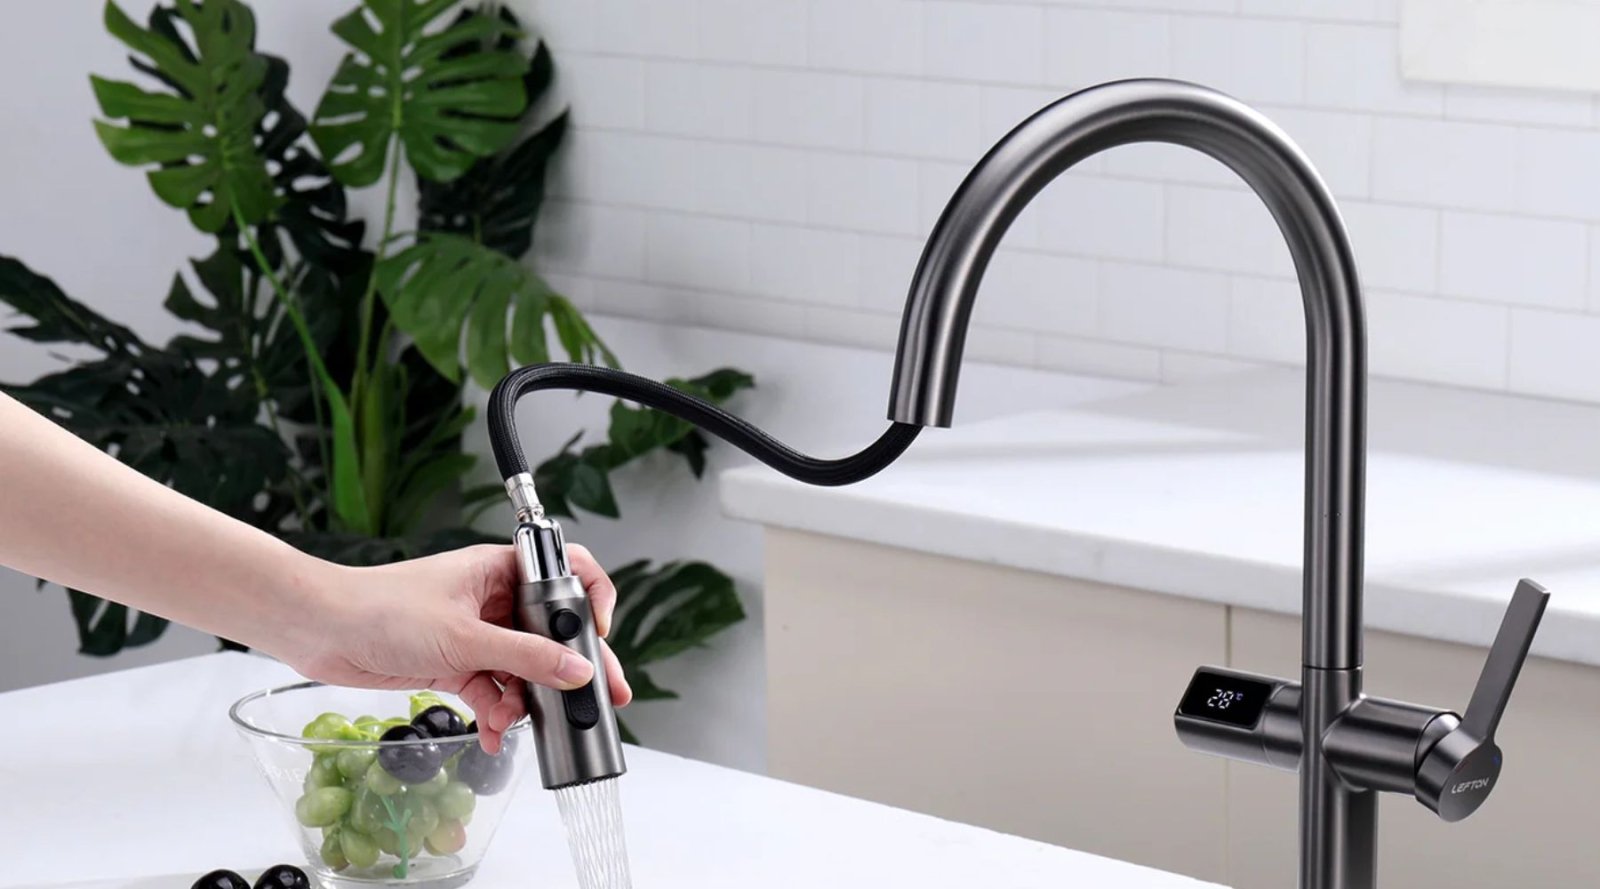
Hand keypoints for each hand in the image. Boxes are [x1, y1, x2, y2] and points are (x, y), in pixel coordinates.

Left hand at [278, 543, 631, 753]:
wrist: (321, 630)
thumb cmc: (381, 608)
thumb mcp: (464, 638)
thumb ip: (525, 658)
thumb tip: (577, 670)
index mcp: (501, 570)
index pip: (566, 573)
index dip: (590, 599)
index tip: (599, 634)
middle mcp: (494, 598)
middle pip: (550, 632)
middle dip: (571, 668)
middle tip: (601, 697)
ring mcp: (475, 633)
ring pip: (521, 668)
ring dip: (524, 699)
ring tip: (516, 721)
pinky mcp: (455, 663)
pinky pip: (492, 690)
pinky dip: (495, 713)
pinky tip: (493, 732)